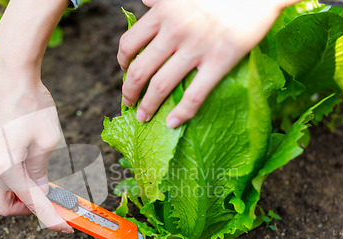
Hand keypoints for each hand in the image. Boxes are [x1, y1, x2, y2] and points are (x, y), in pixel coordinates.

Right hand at [0, 68, 72, 233]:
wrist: (12, 74)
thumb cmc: (33, 106)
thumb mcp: (48, 142)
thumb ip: (41, 172)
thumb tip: (41, 191)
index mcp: (7, 170)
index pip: (33, 203)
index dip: (52, 219)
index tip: (67, 227)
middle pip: (3, 206)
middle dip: (28, 209)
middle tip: (48, 199)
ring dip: (2, 197)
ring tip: (23, 188)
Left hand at [118, 0, 288, 127]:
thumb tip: (144, 1)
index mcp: (163, 12)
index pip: (129, 43)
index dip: (122, 61)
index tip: (124, 70)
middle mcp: (174, 31)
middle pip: (139, 70)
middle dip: (129, 91)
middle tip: (129, 101)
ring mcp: (196, 47)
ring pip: (160, 86)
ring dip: (147, 106)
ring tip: (142, 116)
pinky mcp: (220, 61)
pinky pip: (194, 95)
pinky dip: (180, 113)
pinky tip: (172, 123)